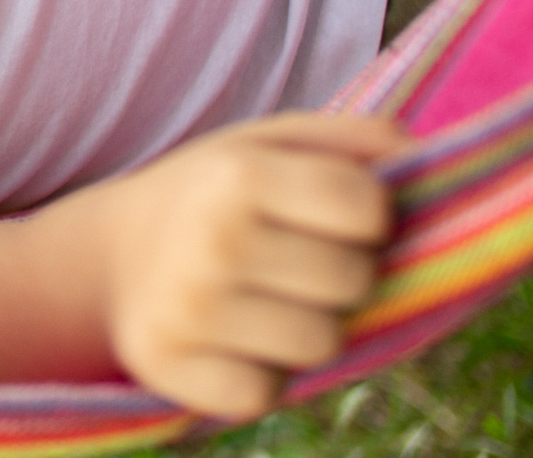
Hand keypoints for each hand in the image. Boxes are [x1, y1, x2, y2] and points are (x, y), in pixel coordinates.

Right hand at [84, 112, 406, 419]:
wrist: (107, 254)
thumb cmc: (212, 196)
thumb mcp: (267, 144)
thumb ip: (353, 140)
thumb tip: (425, 159)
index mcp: (239, 171)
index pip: (369, 208)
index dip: (367, 217)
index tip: (328, 216)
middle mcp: (213, 237)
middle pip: (354, 281)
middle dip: (337, 274)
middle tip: (290, 262)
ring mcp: (188, 307)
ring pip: (321, 344)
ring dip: (304, 328)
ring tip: (261, 302)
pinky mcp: (170, 366)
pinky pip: (265, 392)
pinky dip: (258, 375)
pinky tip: (229, 341)